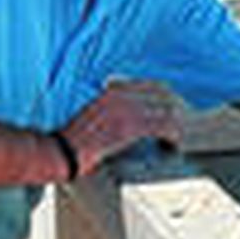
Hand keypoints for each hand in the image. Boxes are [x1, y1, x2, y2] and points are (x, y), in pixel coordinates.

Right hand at [60, 79, 182, 175]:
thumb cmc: (74, 141)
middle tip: (178, 128)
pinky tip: (171, 148)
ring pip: (169, 109)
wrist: (61, 152)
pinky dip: (174, 137)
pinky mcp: (130, 126)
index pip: (152, 85)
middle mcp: (122, 95)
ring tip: (176, 140)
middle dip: (176, 110)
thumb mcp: (94, 114)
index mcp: (114, 90)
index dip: (167, 98)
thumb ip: (113, 108)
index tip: (173, 112)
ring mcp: (126, 109)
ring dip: (176, 125)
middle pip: (164, 93)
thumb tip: (130, 117)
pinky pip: (165, 126)